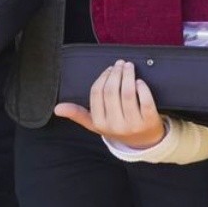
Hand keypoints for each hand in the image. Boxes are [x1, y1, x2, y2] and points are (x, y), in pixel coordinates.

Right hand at [53, 59, 167, 149]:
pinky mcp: (150, 121)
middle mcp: (115, 124)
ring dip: (127, 75)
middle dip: (115, 73)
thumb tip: (57, 109)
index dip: (102, 77)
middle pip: (111, 91)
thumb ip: (78, 114)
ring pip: (127, 93)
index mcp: (99, 123)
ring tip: (129, 66)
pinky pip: (145, 100)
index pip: (96, 94)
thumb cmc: (117, 128)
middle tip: (120, 63)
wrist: (143, 142)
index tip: (109, 69)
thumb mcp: (96, 124)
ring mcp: (133, 124)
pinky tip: (139, 81)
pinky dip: (142, 87)